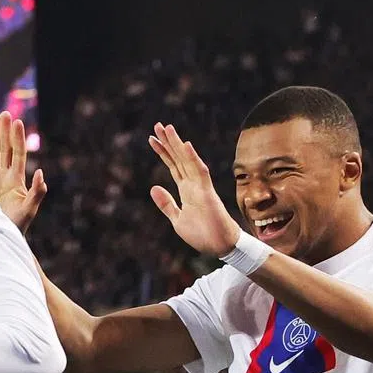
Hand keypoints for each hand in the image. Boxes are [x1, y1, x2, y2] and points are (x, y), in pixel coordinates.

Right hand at [0, 112, 46, 232]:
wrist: (0, 237)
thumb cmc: (16, 226)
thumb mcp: (28, 210)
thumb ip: (36, 193)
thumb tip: (41, 174)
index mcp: (16, 180)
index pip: (17, 154)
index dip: (17, 138)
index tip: (17, 121)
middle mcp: (4, 177)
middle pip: (4, 149)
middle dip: (4, 131)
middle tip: (3, 113)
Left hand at [148, 123, 240, 255]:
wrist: (220, 247)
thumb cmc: (203, 234)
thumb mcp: (177, 219)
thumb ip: (166, 204)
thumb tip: (153, 187)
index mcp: (186, 190)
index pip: (173, 166)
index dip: (163, 152)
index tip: (153, 139)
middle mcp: (193, 185)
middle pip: (178, 159)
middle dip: (168, 142)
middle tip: (158, 125)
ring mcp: (200, 187)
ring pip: (187, 160)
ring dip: (177, 144)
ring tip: (167, 128)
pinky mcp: (207, 193)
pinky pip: (200, 172)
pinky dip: (192, 159)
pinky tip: (185, 145)